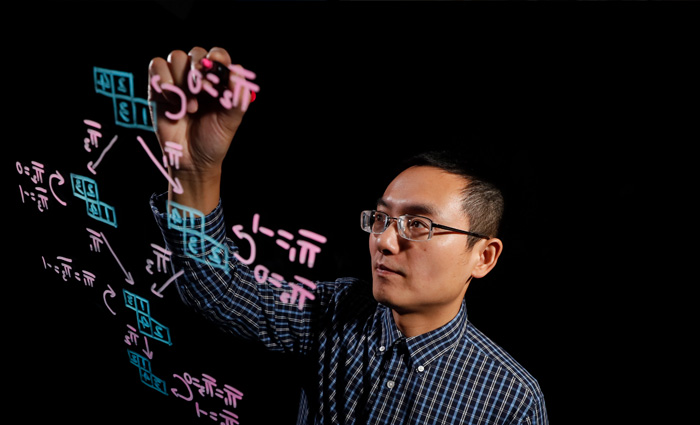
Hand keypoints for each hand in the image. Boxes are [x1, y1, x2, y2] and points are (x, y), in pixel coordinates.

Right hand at [148, 46, 252, 211]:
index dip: (217, 57)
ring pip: (176, 57)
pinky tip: (174, 103)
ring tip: (190, 106)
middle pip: (196, 53)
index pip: (218, 55)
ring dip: (183, 80)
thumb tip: (238, 72)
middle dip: (199, 71)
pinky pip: (157, 67)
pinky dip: (165, 81)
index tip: (217, 69)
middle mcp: (198, 77)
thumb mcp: (231, 121)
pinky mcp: (158, 88)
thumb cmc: (213, 139)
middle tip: (203, 93)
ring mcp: (178, 81)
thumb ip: (237, 98)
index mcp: (218, 81)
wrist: (192, 160)